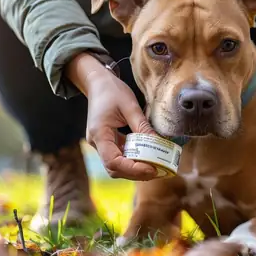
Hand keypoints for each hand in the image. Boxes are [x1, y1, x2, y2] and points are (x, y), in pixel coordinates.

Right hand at [65, 53, 157, 180]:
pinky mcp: (107, 142)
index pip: (113, 162)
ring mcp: (100, 143)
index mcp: (99, 134)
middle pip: (114, 169)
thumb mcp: (130, 106)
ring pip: (117, 165)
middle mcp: (97, 142)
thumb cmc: (112, 91)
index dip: (133, 169)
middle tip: (158, 170)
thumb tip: (159, 145)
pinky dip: (133, 159)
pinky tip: (148, 157)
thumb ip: (142, 127)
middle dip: (136, 173)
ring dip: (135, 168)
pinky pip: (120, 156)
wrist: (98, 83)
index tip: (152, 169)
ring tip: (156, 166)